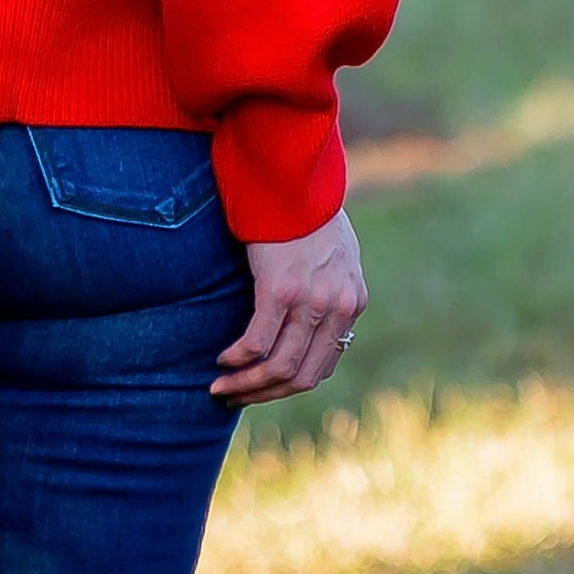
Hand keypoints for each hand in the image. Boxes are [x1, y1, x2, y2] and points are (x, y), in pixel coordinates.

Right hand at [210, 207, 366, 406]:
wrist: (295, 176)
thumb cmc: (306, 207)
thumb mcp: (333, 251)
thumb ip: (328, 283)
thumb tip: (308, 311)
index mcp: (351, 302)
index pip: (323, 365)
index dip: (289, 384)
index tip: (262, 387)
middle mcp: (336, 308)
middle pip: (302, 376)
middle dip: (265, 393)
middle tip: (234, 397)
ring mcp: (309, 301)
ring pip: (279, 367)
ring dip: (247, 385)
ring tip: (222, 387)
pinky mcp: (279, 288)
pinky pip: (257, 341)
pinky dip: (238, 358)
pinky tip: (222, 359)